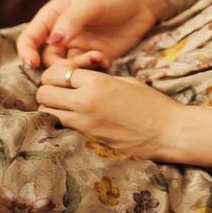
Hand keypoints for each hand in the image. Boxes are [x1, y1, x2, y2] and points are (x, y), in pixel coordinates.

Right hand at [15, 0, 172, 68]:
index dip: (26, 53)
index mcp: (53, 17)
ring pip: (66, 68)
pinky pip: (86, 70)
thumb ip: (71, 21)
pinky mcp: (96, 55)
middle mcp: (61, 34)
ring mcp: (79, 46)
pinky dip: (92, 71)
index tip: (32, 64)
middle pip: (47, 59)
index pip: (29, 38)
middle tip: (76, 64)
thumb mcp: (90, 2)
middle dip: (58, 66)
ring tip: (97, 58)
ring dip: (77, 69)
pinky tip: (106, 62)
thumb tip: (52, 42)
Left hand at [35, 64, 184, 161]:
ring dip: (51, 107)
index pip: (55, 72)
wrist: (168, 132)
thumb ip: (98, 79)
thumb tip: (79, 80)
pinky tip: (73, 120)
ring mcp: (84, 124)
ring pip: (46, 112)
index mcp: (96, 82)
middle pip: (43, 92)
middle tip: (61, 91)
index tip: (65, 76)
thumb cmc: (152, 103)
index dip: (56, 73)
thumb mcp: (125, 81)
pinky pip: (60, 128)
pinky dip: (59, 122)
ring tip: (65, 106)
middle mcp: (84, 102)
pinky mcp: (87, 140)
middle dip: (48, 89)